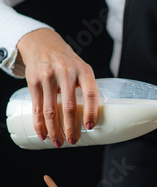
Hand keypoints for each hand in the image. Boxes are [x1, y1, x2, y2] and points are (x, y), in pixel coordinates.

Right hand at [17, 28, 98, 146]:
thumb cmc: (67, 62)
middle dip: (71, 128)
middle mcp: (66, 72)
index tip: (89, 127)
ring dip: (54, 130)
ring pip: (51, 110)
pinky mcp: (34, 81)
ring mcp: (49, 76)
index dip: (91, 112)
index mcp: (83, 70)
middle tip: (72, 141)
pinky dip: (39, 123)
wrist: (43, 43)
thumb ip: (86, 88)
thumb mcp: (81, 69)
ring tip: (58, 142)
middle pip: (69, 106)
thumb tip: (91, 117)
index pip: (91, 94)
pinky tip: (43, 134)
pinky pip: (37, 107)